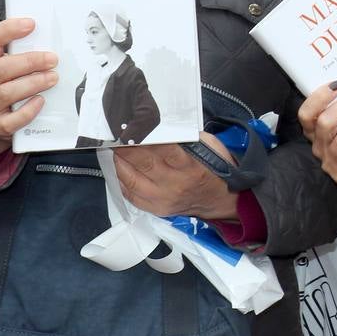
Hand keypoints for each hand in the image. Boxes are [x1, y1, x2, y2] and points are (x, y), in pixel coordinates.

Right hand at [0, 17, 57, 162]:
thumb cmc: (10, 82)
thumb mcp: (12, 63)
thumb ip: (26, 50)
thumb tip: (59, 35)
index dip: (8, 30)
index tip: (31, 24)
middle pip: (1, 68)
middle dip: (30, 62)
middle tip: (53, 59)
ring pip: (6, 93)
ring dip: (32, 83)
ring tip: (53, 78)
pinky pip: (10, 120)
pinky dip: (27, 111)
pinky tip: (40, 101)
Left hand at [114, 134, 237, 220]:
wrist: (220, 199)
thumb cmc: (215, 169)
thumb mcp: (209, 146)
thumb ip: (186, 136)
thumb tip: (162, 127)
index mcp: (190, 165)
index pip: (161, 149)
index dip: (143, 137)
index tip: (133, 127)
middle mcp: (174, 184)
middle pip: (142, 163)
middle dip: (126, 148)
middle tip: (117, 136)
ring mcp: (163, 199)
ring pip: (131, 180)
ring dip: (120, 163)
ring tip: (116, 150)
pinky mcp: (156, 209)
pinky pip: (130, 195)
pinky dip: (122, 180)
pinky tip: (121, 168)